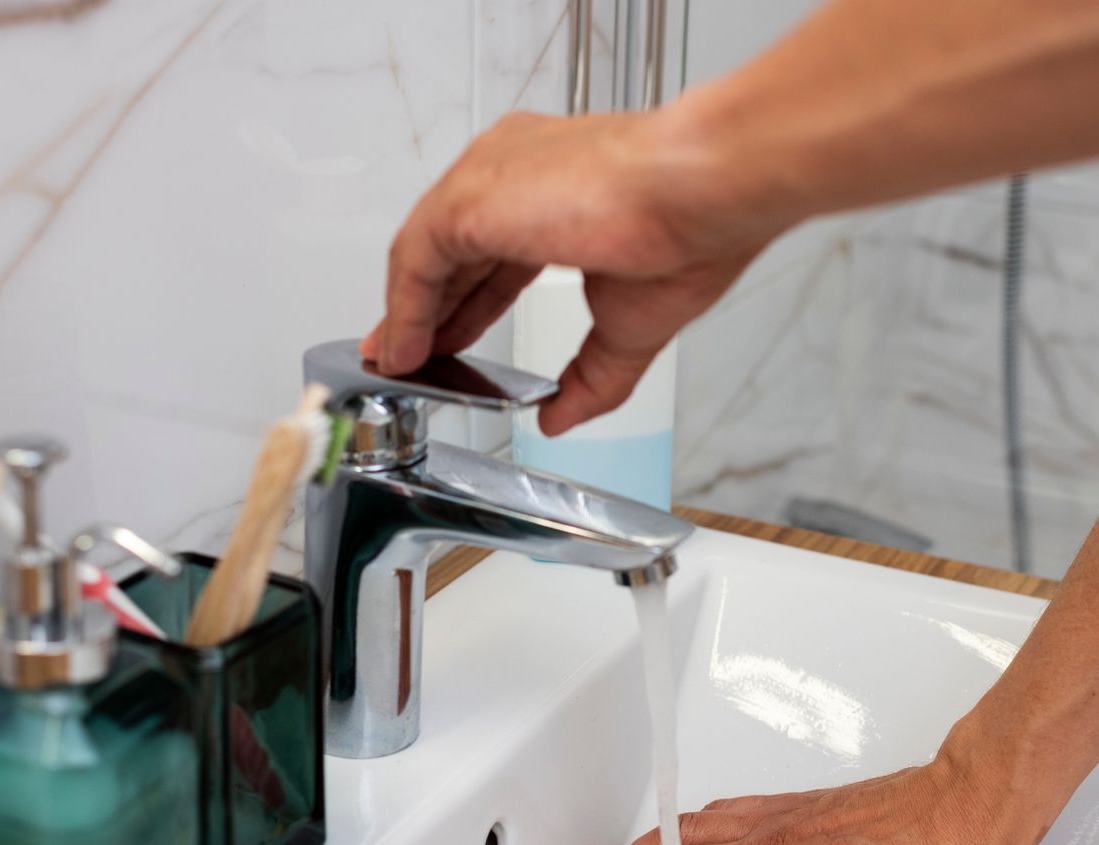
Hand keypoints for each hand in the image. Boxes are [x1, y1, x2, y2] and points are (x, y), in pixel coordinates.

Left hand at [362, 110, 765, 434]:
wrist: (702, 191)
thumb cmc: (690, 230)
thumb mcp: (626, 327)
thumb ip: (587, 378)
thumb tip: (559, 420)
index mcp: (555, 185)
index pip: (492, 249)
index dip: (468, 303)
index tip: (450, 343)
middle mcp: (515, 170)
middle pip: (451, 249)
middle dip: (429, 309)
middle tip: (411, 355)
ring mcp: (490, 178)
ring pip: (425, 251)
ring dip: (409, 312)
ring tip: (397, 361)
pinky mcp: (469, 199)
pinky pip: (415, 260)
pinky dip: (406, 309)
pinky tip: (403, 349)